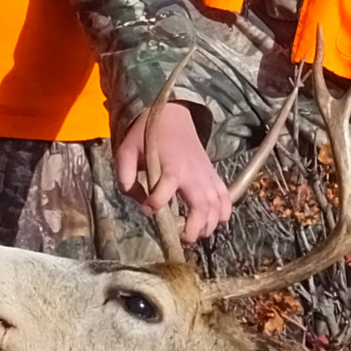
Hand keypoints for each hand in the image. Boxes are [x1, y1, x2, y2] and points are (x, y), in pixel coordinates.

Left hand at [114, 101, 231, 242]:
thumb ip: (125, 176)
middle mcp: (192, 172)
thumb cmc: (148, 135)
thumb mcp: (127, 150)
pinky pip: (225, 197)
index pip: (166, 187)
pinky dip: (224, 212)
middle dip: (193, 228)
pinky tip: (214, 221)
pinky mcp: (213, 174)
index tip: (147, 208)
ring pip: (216, 206)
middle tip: (180, 236)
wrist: (173, 114)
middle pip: (201, 205)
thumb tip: (137, 199)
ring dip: (208, 225)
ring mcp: (206, 174)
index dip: (156, 202)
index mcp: (170, 165)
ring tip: (193, 232)